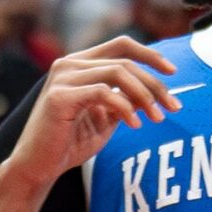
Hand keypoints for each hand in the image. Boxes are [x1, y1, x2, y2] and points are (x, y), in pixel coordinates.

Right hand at [0, 37, 178, 183]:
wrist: (38, 167)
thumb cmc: (70, 143)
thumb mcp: (104, 118)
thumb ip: (124, 100)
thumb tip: (154, 91)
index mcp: (80, 63)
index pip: (122, 44)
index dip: (150, 54)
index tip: (173, 72)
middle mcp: (70, 63)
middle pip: (125, 60)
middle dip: (154, 83)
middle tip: (174, 107)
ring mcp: (63, 77)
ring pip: (117, 72)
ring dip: (144, 95)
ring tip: (157, 118)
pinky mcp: (59, 96)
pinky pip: (103, 92)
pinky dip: (124, 108)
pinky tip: (134, 125)